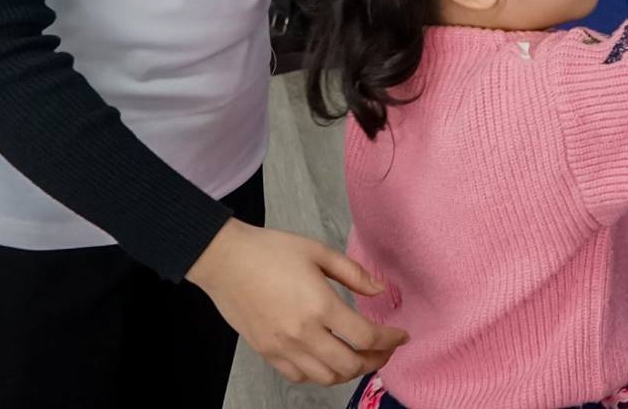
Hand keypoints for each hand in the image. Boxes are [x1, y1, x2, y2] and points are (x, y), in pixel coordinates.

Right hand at [187, 220, 407, 384]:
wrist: (225, 260)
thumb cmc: (270, 250)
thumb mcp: (318, 251)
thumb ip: (354, 273)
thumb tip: (380, 290)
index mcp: (320, 305)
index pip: (366, 337)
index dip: (390, 340)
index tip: (401, 335)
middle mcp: (303, 333)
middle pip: (351, 364)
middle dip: (376, 360)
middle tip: (385, 350)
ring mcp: (283, 347)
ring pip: (327, 377)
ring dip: (350, 371)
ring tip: (360, 356)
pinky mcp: (267, 353)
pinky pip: (300, 377)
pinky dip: (321, 374)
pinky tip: (328, 359)